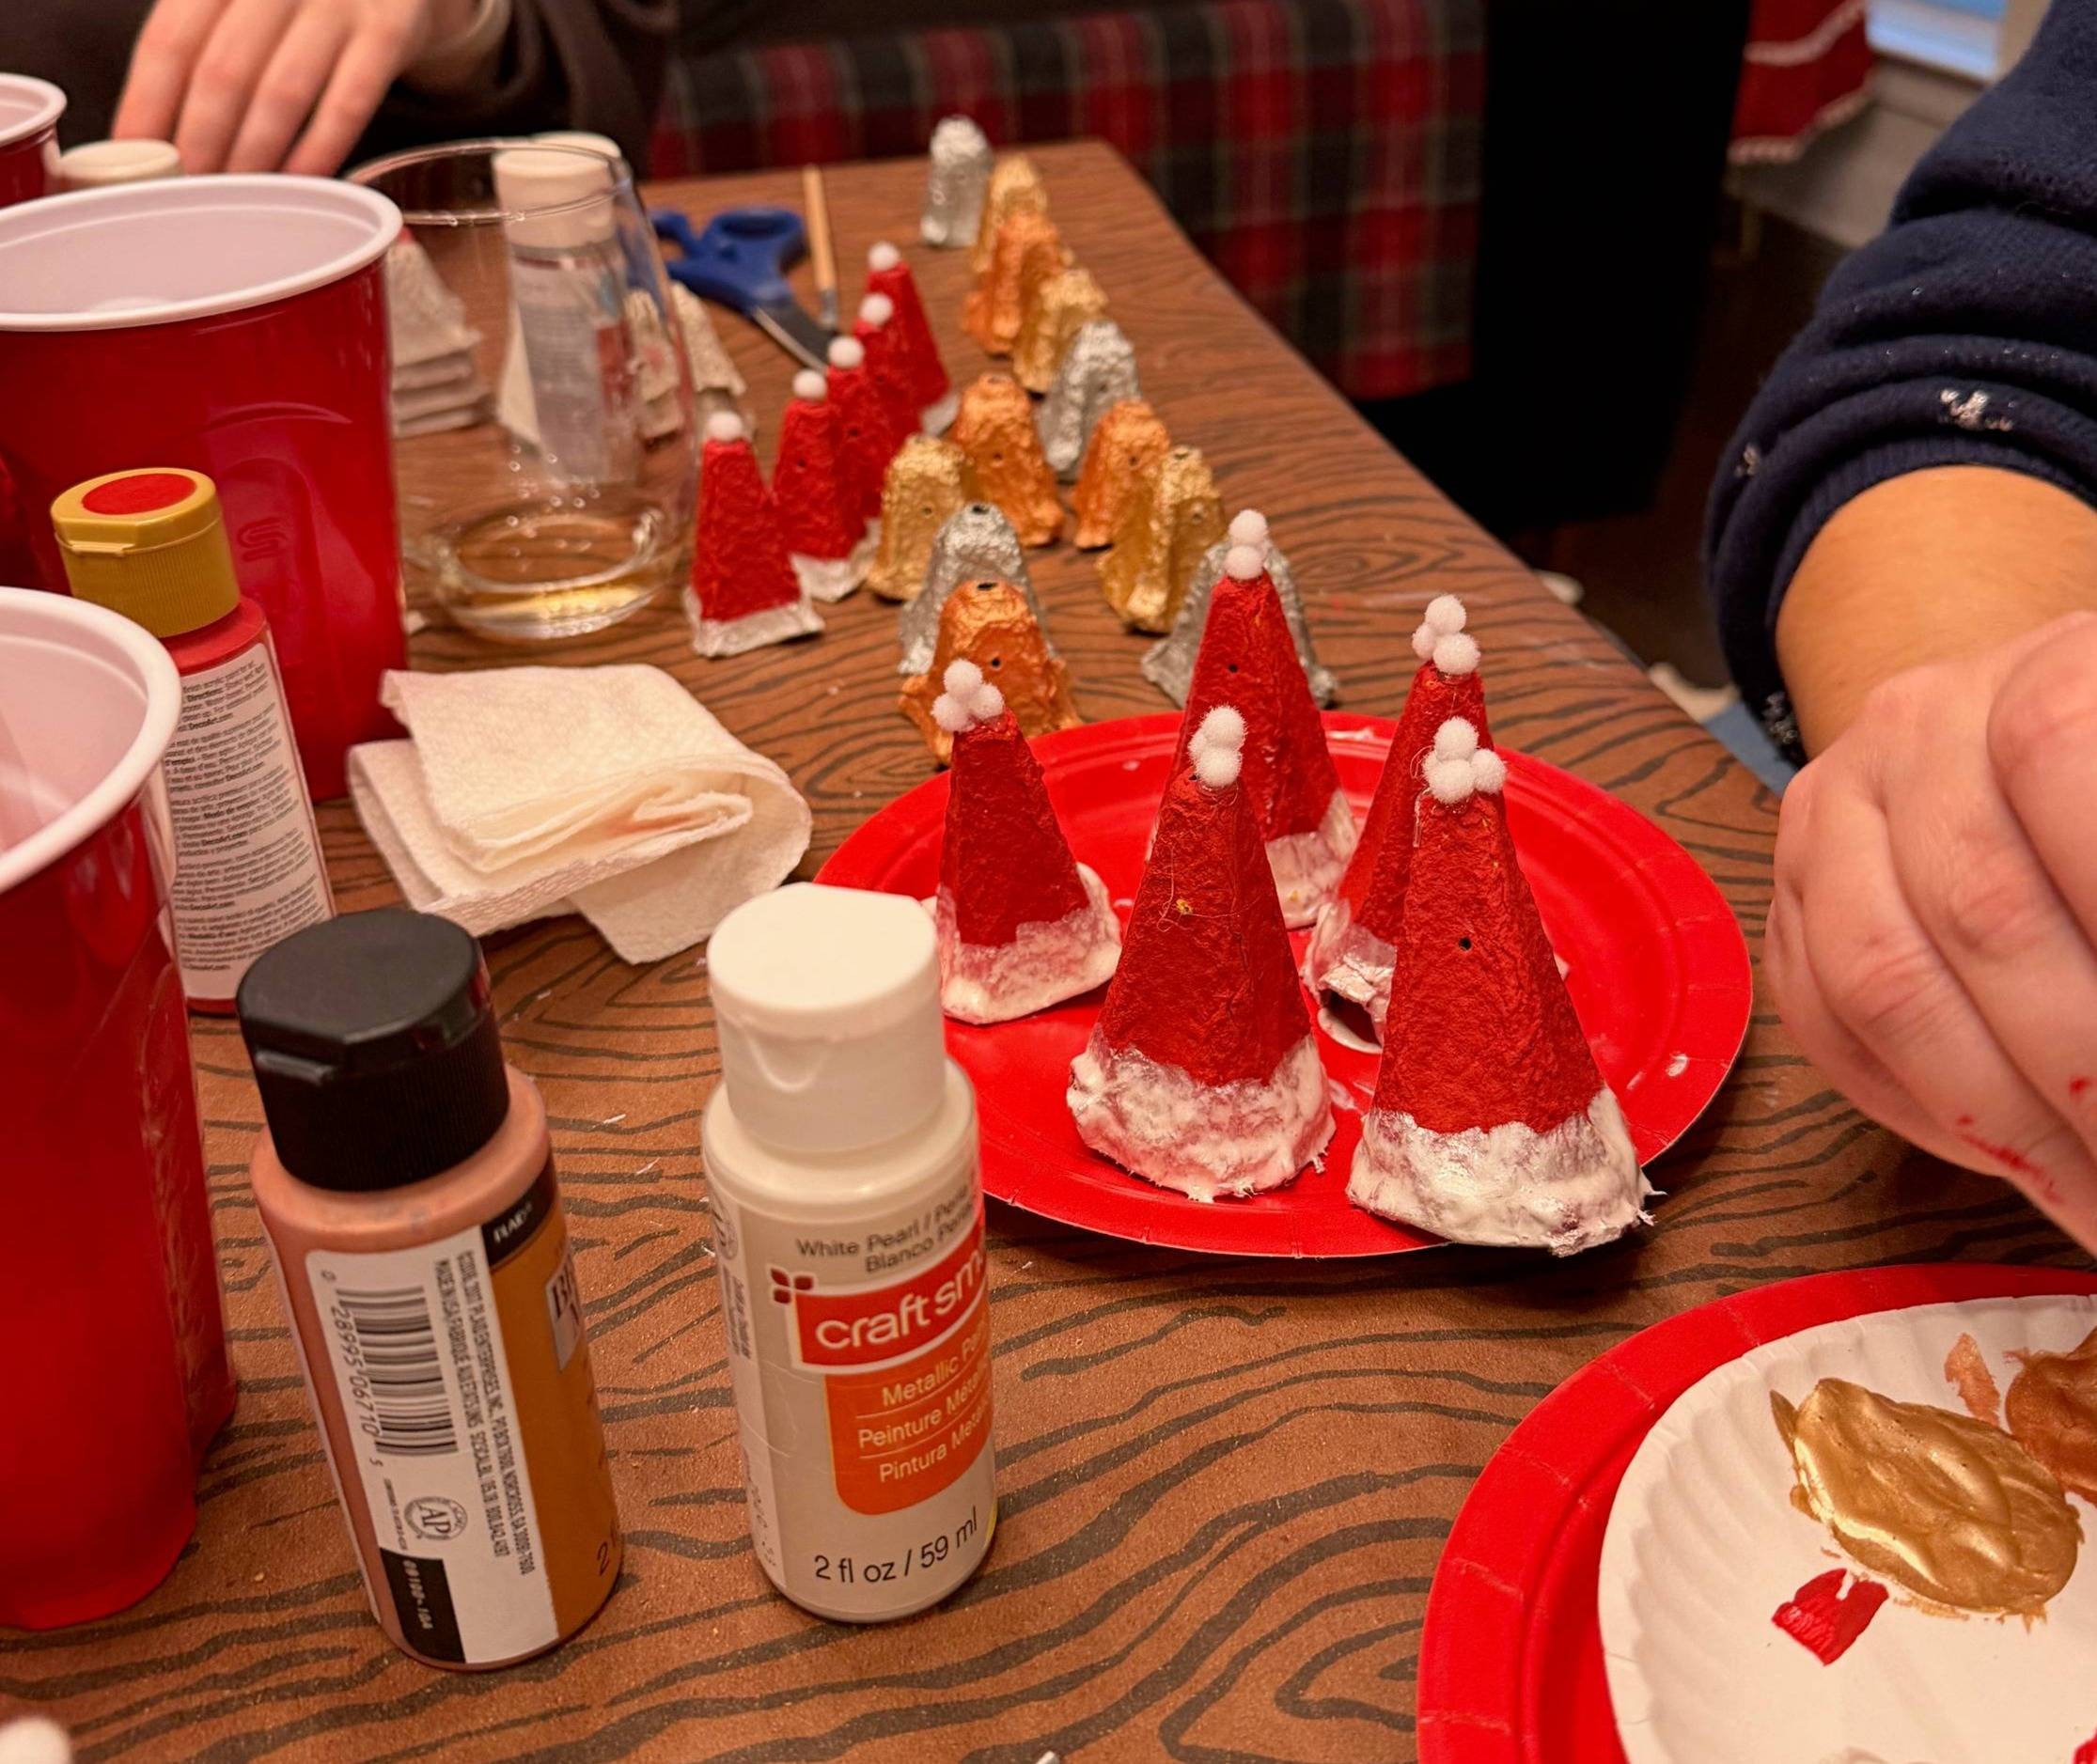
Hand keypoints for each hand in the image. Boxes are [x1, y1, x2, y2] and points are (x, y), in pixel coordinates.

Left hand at [112, 0, 480, 177]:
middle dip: (201, 141)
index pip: (170, 40)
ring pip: (282, 92)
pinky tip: (302, 181)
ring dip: (255, 153)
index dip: (148, 103)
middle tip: (190, 190)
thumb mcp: (246, 3)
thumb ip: (204, 44)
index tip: (134, 157)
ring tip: (239, 197)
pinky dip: (321, 148)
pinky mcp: (391, 29)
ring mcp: (337, 0)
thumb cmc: (305, 4)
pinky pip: (349, 101)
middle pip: (222, 71)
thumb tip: (147, 134)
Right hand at [1766, 610, 2096, 1248]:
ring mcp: (1830, 811)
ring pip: (1879, 983)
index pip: (2057, 753)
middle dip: (2078, 1069)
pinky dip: (1922, 1116)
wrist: (2031, 739)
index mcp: (2044, 669)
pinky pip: (1823, 1025)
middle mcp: (1914, 726)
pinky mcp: (1786, 895)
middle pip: (1976, 906)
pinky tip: (2011, 1161)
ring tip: (2088, 1199)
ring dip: (1998, 1120)